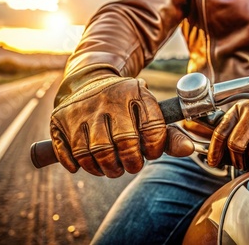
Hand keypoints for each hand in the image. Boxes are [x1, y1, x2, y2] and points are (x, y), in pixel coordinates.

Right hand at [50, 72, 193, 177]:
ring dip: (104, 169)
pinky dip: (78, 165)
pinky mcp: (60, 118)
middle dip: (130, 164)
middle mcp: (107, 97)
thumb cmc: (125, 106)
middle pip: (123, 144)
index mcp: (135, 92)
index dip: (154, 149)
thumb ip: (169, 134)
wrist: (88, 80)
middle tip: (130, 166)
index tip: (150, 152)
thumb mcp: (148, 111)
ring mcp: (81, 108)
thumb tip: (189, 149)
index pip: (152, 129)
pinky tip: (86, 163)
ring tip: (111, 168)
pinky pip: (68, 152)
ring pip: (94, 152)